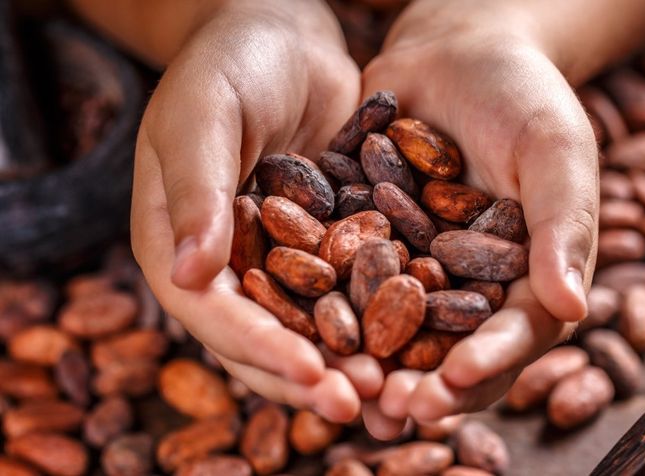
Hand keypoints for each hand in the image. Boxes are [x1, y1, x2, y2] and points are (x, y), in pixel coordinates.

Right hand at [131, 0, 381, 422]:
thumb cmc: (229, 61)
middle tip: (368, 406)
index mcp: (175, 245)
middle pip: (265, 338)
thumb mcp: (204, 113)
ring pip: (310, 327)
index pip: (214, 315)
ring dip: (351, 363)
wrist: (279, 31)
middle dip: (314, 377)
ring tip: (399, 394)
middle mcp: (225, 266)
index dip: (263, 351)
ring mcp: (276, 259)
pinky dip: (378, 320)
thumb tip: (187, 275)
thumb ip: (194, 188)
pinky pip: (348, 291)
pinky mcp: (322, 243)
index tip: (316, 379)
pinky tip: (421, 343)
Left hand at [360, 0, 598, 436]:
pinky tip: (298, 329)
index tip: (451, 386)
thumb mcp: (555, 150)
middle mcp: (469, 283)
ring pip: (394, 328)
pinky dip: (327, 307)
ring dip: (372, 363)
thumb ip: (563, 225)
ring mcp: (416, 266)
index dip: (487, 364)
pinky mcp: (370, 240)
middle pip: (450, 349)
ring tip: (345, 390)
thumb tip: (573, 309)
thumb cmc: (522, 94)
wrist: (457, 48)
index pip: (513, 334)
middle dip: (425, 384)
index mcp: (526, 276)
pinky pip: (347, 279)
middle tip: (394, 409)